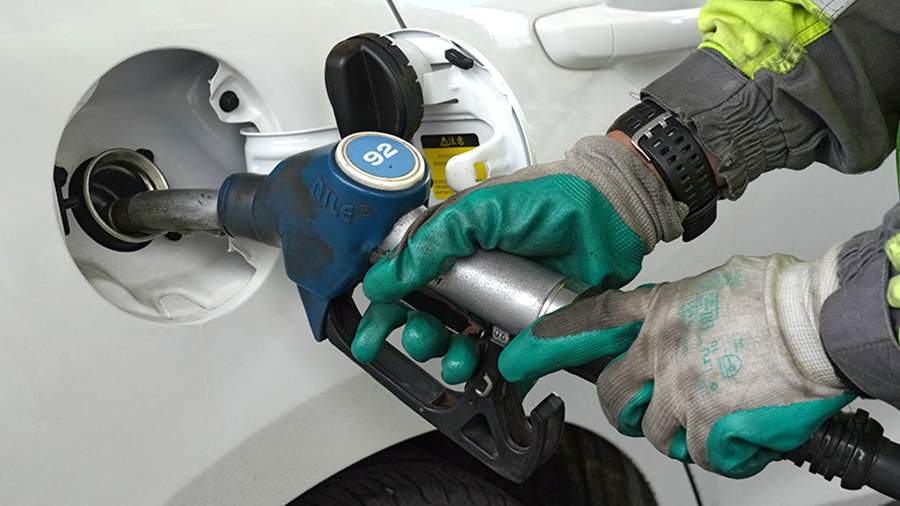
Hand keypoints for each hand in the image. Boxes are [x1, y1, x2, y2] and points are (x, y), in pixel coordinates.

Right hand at [352, 136, 686, 381]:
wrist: (609, 215)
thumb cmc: (548, 199)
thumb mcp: (478, 212)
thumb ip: (429, 244)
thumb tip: (383, 278)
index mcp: (452, 246)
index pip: (405, 283)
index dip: (384, 311)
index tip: (369, 337)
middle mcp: (472, 277)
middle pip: (429, 320)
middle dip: (419, 337)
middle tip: (423, 340)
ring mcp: (500, 302)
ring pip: (462, 345)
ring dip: (452, 358)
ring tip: (458, 359)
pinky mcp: (529, 325)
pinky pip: (505, 359)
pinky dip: (493, 373)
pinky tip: (490, 373)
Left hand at [501, 249, 853, 476]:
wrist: (821, 323)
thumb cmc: (780, 298)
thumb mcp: (715, 282)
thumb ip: (680, 305)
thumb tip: (673, 316)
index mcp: (659, 312)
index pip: (590, 322)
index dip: (551, 339)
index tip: (522, 354)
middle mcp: (661, 352)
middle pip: (612, 393)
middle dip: (622, 406)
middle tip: (644, 407)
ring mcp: (682, 391)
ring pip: (654, 431)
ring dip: (676, 430)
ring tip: (709, 417)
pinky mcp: (709, 426)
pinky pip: (699, 455)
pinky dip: (718, 451)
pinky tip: (738, 434)